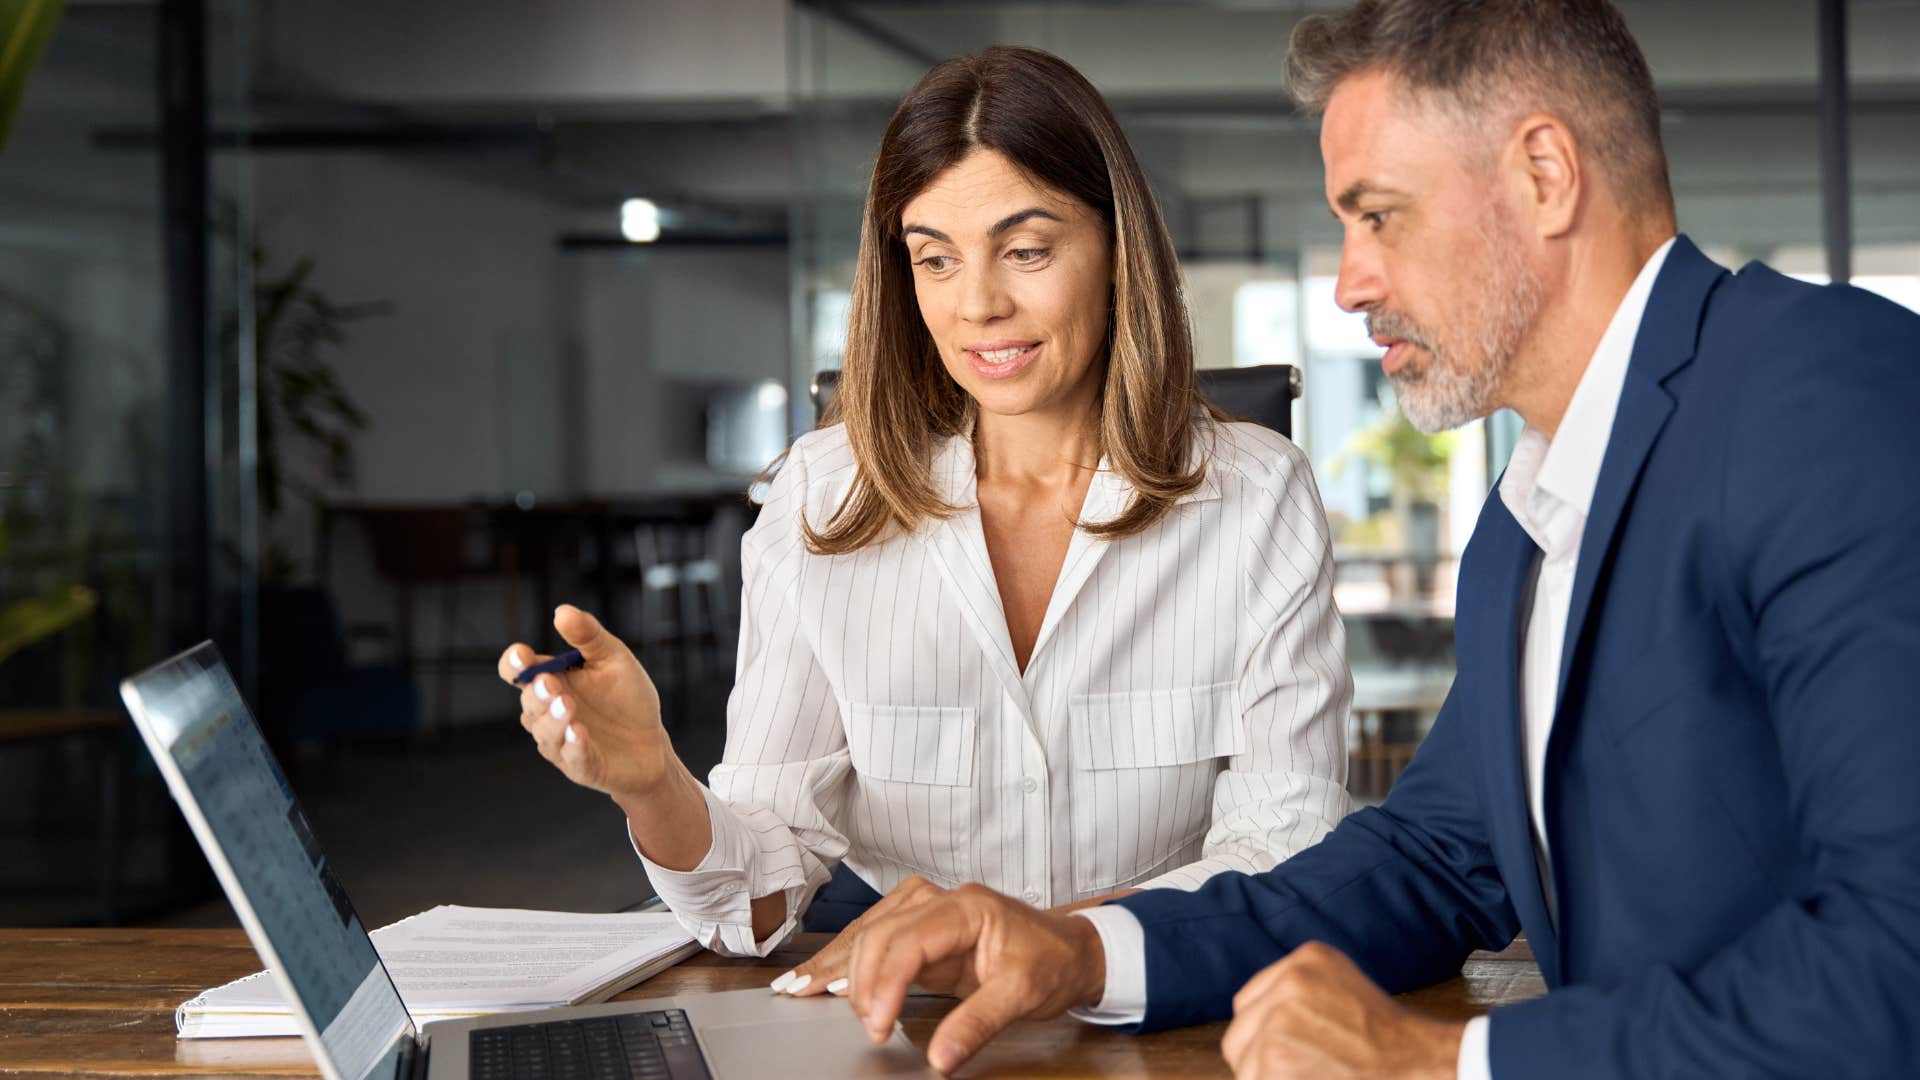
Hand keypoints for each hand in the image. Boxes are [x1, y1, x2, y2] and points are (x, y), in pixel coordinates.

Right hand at [498, 604, 670, 801]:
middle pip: (529, 702)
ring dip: (553, 719)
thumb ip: (589, 636)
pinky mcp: (580, 766)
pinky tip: (579, 732)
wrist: (652, 743)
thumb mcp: (614, 659)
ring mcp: (560, 742)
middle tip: (550, 683)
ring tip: (567, 705)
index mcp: (551, 681)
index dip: (513, 664)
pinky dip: (573, 745)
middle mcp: (547, 712)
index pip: (517, 672)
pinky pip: (571, 757)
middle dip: (537, 693)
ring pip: (544, 732)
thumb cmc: (627, 698)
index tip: (523, 655)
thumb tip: (562, 611)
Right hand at [785, 884, 1140, 998]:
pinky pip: (876, 938)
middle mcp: (941, 901)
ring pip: (870, 931)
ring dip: (840, 963)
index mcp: (966, 908)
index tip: (878, 1025)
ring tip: (803, 990)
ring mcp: (928, 912)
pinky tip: (825, 976)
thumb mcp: (1023, 994)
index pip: (909, 940)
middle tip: (861, 1025)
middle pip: (881, 932)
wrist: (1072, 950)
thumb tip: (940, 1057)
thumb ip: (978, 1023)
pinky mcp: (922, 930)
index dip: (886, 983)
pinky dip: (848, 959)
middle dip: (859, 978)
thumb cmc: (1053, 962)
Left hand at [1221, 942, 1462, 1079]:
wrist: (1421, 1066)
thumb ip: (1297, 993)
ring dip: (1267, 1078)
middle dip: (1258, 1058)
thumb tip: (1255, 1021)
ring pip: (1244, 1065)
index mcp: (1308, 959)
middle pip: (1240, 1033)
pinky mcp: (1273, 1057)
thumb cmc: (1390, 1042)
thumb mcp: (1344, 989)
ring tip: (1311, 1077)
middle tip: (1294, 1072)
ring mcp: (1278, 1019)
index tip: (1284, 1053)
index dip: (1262, 1033)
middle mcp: (1289, 982)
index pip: (1250, 1002)